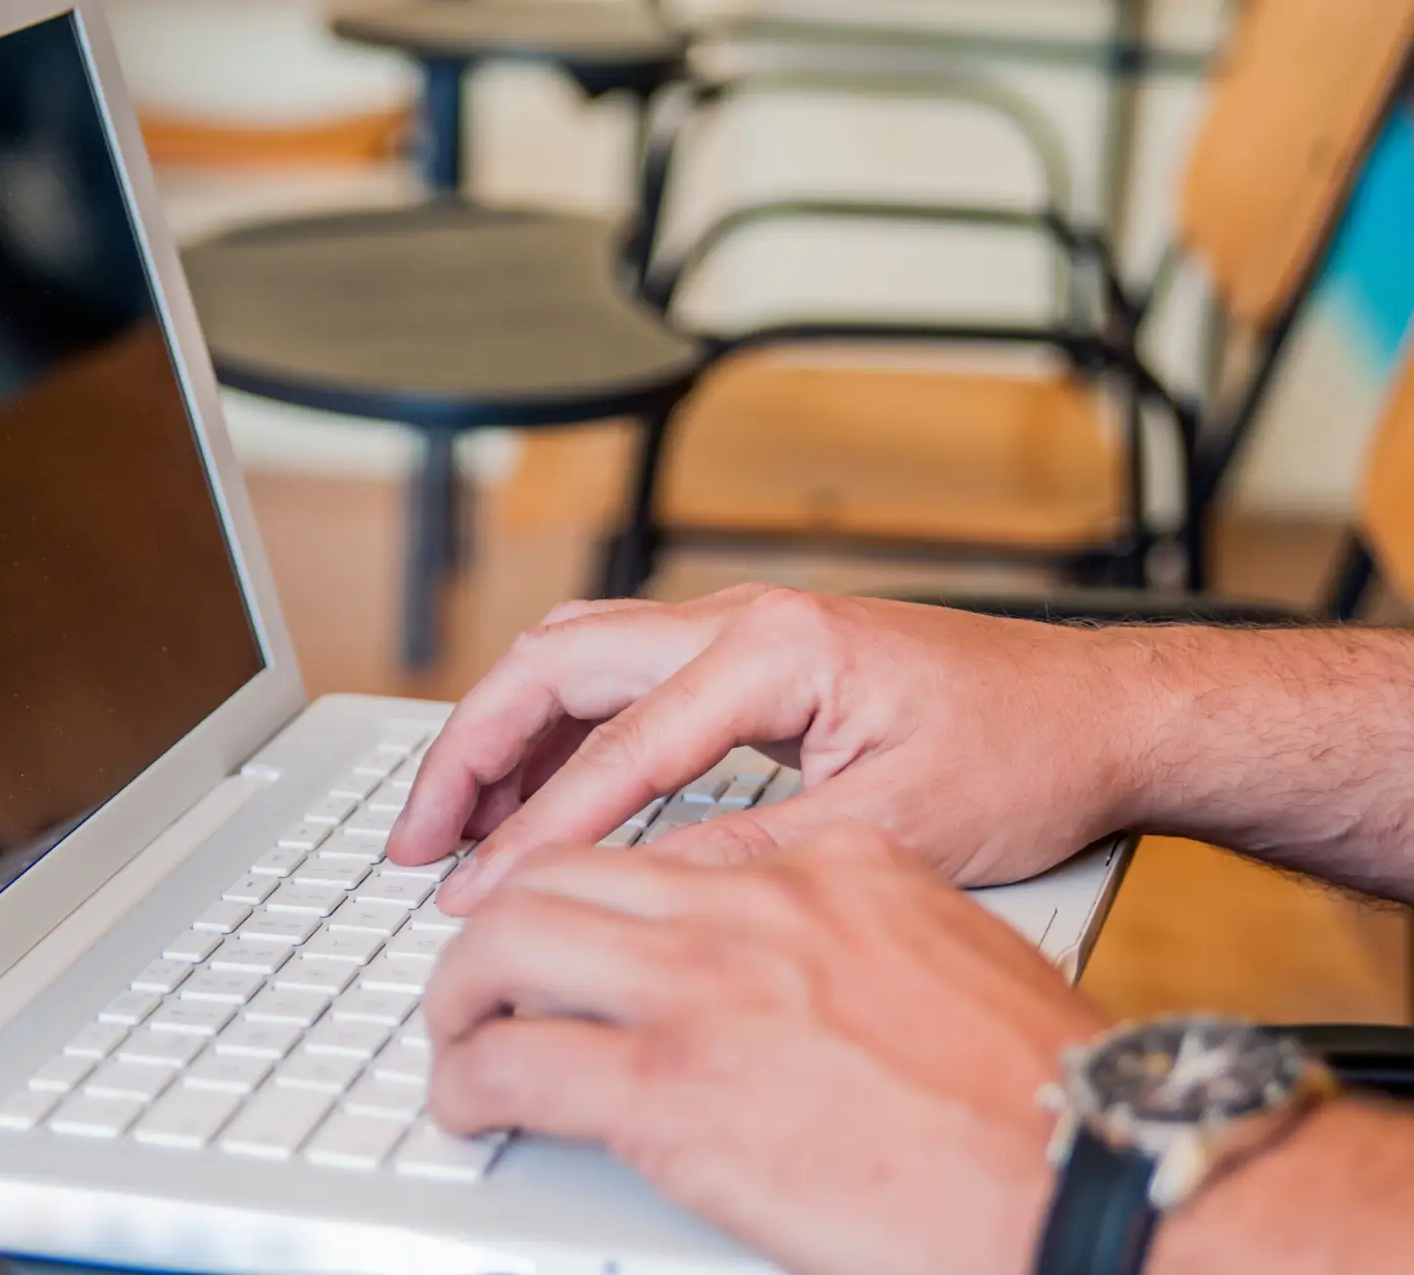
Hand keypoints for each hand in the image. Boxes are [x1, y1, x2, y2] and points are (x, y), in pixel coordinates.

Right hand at [388, 586, 1142, 910]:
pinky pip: (622, 680)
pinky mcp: (753, 661)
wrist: (1100, 715)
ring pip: (578, 660)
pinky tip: (546, 801)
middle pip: (558, 663)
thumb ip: (752, 852)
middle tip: (416, 836)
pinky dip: (564, 736)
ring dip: (507, 734)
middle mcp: (746, 620)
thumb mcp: (892, 829)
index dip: (537, 829)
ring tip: (457, 823)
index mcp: (778, 649)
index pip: (619, 745)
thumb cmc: (1025, 757)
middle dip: (472, 748)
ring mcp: (744, 632)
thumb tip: (635, 891)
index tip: (478, 894)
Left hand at [425, 824, 1109, 1274]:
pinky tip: (466, 1100)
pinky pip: (514, 1064)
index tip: (562, 926)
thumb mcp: (944, 939)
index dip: (587, 890)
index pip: (657, 851)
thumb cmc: (1041, 1083)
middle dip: (495, 918)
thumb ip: (847, 917)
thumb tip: (776, 939)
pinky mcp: (670, 1095)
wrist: (1094, 1172)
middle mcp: (752, 907)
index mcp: (826, 861)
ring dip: (460, 989)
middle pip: (559, 872)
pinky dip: (466, 1078)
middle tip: (476, 967)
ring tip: (455, 1029)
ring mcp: (704, 992)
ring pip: (507, 945)